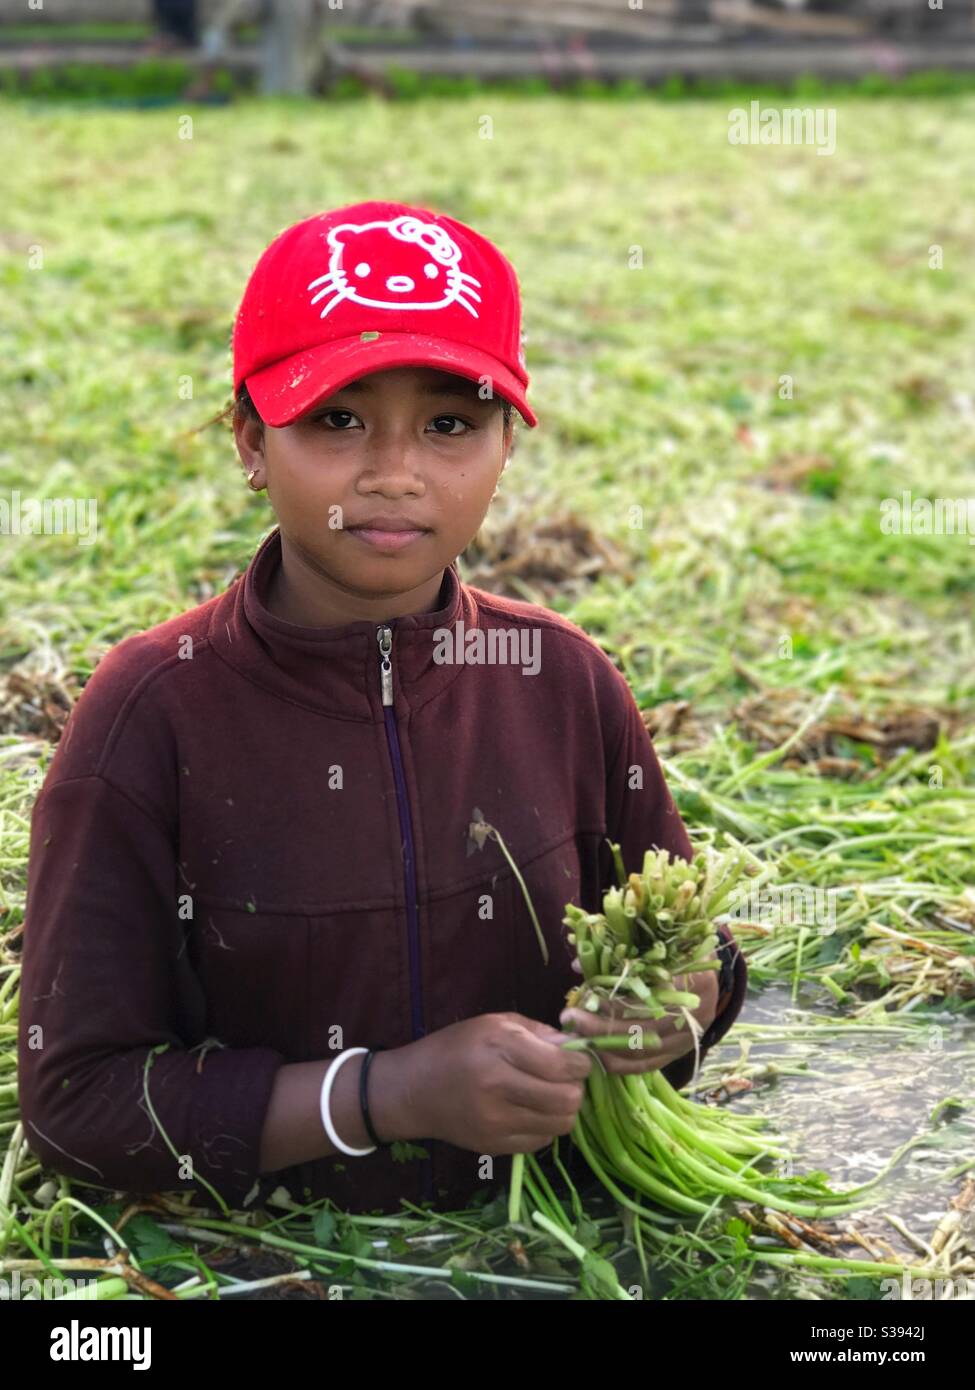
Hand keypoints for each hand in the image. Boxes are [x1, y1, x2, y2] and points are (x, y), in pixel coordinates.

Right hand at [402, 1012, 592, 1153]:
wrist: (413, 1090)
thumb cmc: (455, 1047)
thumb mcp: (493, 1023)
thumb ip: (537, 1032)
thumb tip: (575, 1047)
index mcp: (499, 1048)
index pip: (561, 1065)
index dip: (582, 1063)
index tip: (580, 1060)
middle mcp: (498, 1087)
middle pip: (567, 1100)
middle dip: (576, 1088)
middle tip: (567, 1079)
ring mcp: (496, 1122)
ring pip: (561, 1125)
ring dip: (564, 1109)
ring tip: (551, 1095)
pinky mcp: (494, 1146)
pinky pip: (542, 1141)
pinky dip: (546, 1126)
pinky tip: (532, 1111)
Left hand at [559, 963, 718, 1074]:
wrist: (709, 975)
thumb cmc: (677, 953)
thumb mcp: (656, 943)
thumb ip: (621, 952)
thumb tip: (578, 964)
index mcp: (693, 976)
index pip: (649, 993)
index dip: (615, 997)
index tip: (585, 994)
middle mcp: (697, 1010)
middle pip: (643, 1024)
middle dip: (602, 1025)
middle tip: (571, 1017)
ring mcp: (690, 1035)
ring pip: (644, 1048)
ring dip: (607, 1046)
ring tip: (577, 1037)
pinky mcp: (682, 1051)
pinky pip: (650, 1064)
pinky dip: (622, 1064)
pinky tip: (598, 1058)